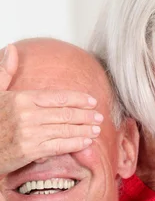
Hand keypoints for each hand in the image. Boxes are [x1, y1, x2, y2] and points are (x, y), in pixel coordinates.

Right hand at [0, 44, 103, 174]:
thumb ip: (5, 72)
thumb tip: (12, 49)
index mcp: (22, 99)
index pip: (57, 97)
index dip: (78, 99)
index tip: (92, 101)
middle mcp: (28, 115)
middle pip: (65, 114)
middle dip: (86, 115)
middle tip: (99, 116)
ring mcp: (30, 133)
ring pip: (65, 130)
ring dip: (84, 129)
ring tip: (97, 129)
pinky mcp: (30, 151)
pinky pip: (59, 146)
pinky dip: (75, 144)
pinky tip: (86, 142)